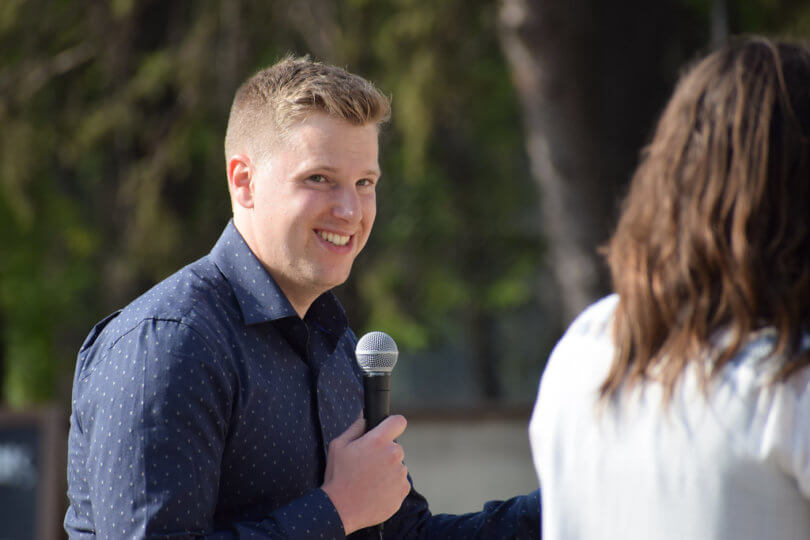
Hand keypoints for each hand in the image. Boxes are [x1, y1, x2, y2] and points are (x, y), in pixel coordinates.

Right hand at [321, 415, 409, 533]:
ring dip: (388, 470)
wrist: (340, 509)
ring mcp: (399, 474)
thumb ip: (356, 427)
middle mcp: (393, 455)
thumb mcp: (339, 446)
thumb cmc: (338, 476)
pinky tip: (375, 491)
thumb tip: (365, 415)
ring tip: (369, 481)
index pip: (398, 422)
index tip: (388, 430)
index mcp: (378, 440)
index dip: (393, 425)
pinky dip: (391, 486)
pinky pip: (400, 483)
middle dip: (384, 453)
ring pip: (398, 466)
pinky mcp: (402, 491)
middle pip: (395, 447)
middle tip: (367, 465)